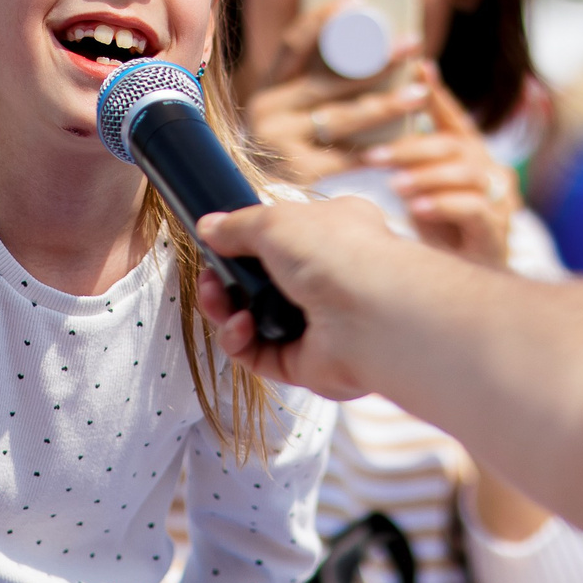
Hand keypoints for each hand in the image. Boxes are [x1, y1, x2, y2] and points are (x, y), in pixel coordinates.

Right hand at [195, 195, 446, 398]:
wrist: (372, 313)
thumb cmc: (336, 254)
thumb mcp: (276, 220)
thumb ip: (238, 225)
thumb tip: (210, 228)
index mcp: (333, 234)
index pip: (284, 237)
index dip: (248, 241)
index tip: (218, 241)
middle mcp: (328, 279)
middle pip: (261, 282)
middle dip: (226, 281)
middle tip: (209, 278)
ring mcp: (317, 324)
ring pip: (254, 320)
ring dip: (227, 310)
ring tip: (216, 298)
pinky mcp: (306, 363)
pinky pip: (259, 354)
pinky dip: (241, 341)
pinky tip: (241, 327)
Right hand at [243, 1, 426, 183]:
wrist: (257, 209)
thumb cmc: (287, 155)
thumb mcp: (290, 117)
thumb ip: (315, 89)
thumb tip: (373, 53)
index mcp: (266, 89)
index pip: (294, 43)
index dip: (325, 18)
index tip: (359, 0)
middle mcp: (266, 111)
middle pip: (329, 79)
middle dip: (376, 60)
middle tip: (411, 45)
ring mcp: (278, 142)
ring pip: (343, 116)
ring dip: (386, 103)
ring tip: (418, 92)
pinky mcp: (297, 174)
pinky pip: (349, 157)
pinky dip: (378, 149)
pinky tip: (405, 140)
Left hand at [359, 63, 516, 266]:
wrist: (466, 279)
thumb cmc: (439, 229)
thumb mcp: (421, 188)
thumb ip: (409, 159)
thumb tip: (373, 124)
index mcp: (470, 154)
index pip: (453, 118)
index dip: (436, 93)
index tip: (417, 67)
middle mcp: (489, 170)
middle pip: (452, 145)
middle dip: (410, 149)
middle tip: (373, 157)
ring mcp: (497, 200)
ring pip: (463, 173)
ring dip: (425, 177)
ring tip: (395, 185)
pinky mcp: (495, 230)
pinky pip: (472, 208)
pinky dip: (442, 205)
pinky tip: (417, 210)